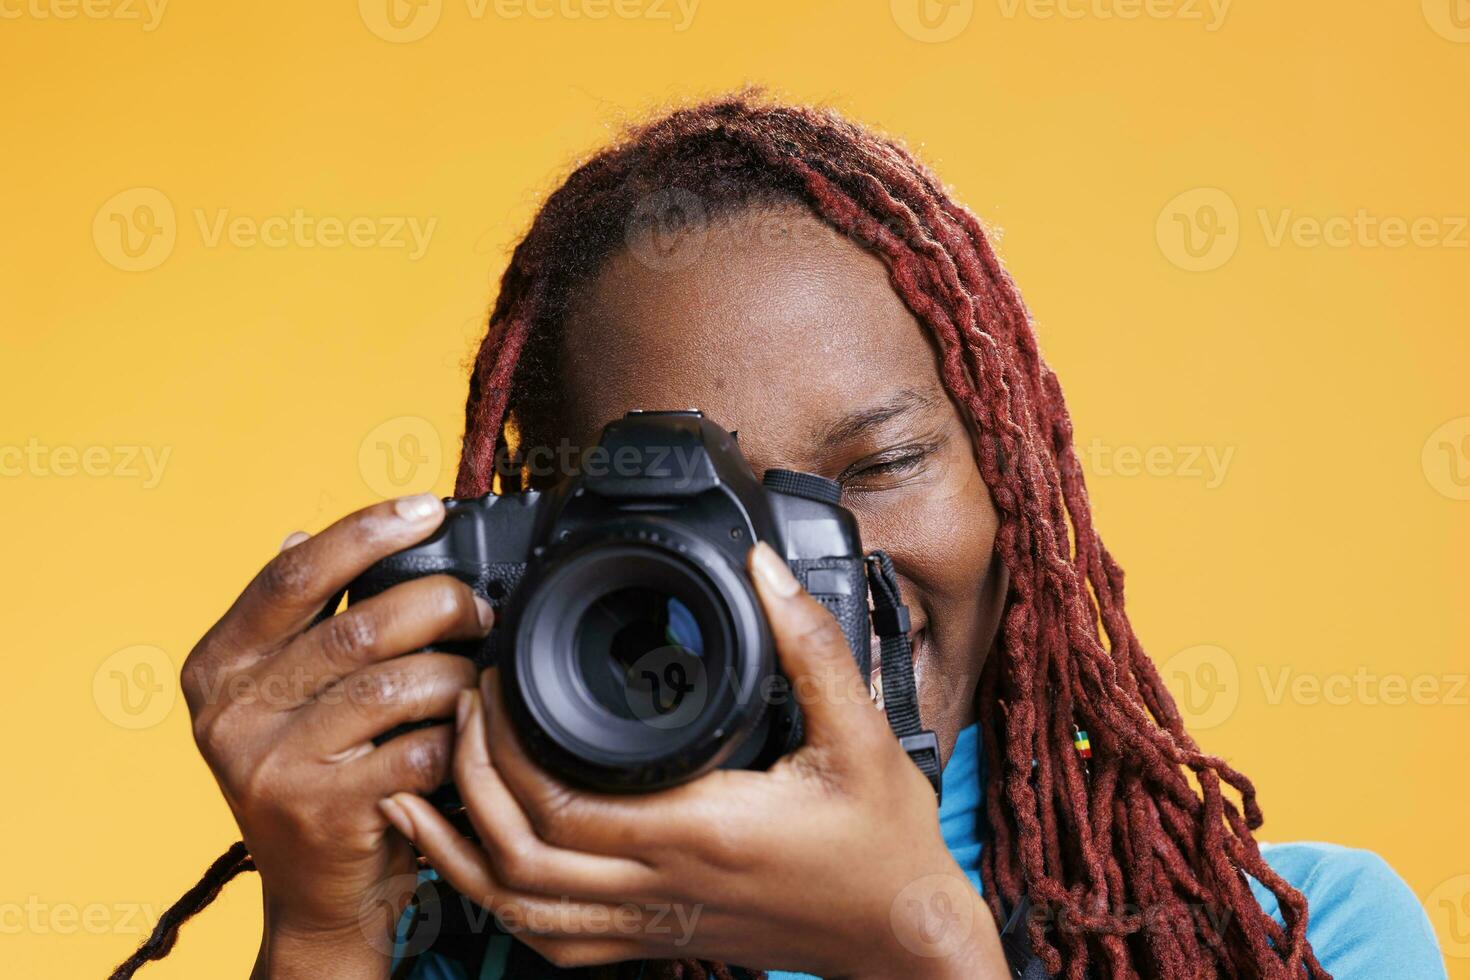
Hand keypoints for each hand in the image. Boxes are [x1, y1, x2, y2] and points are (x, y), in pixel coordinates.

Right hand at [181, 495, 493, 978]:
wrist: (315, 893)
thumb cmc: (314, 774)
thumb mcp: (279, 697)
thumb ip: (292, 622)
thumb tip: (305, 531)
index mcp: (218, 667)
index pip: (293, 576)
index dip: (365, 531)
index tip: (426, 508)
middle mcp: (231, 714)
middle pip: (358, 628)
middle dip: (439, 605)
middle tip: (480, 609)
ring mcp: (272, 767)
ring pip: (395, 686)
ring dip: (456, 671)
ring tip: (476, 672)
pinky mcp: (324, 812)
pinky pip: (419, 748)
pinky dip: (459, 733)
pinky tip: (469, 729)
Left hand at [380, 541, 1007, 978]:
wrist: (903, 936)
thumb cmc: (885, 845)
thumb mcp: (862, 733)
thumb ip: (809, 645)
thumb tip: (762, 569)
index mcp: (701, 828)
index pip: (559, 802)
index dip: (502, 747)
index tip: (493, 683)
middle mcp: (665, 884)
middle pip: (518, 854)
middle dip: (467, 779)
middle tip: (458, 708)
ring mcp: (656, 919)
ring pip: (521, 910)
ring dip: (461, 851)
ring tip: (422, 788)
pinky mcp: (659, 935)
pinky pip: (554, 941)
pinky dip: (500, 906)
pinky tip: (475, 867)